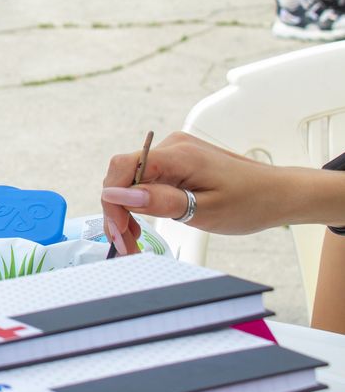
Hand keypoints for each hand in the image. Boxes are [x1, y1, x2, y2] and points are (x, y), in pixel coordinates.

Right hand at [99, 132, 301, 251]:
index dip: (112, 201)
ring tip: (133, 239)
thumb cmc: (250, 202)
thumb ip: (159, 200)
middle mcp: (172, 146)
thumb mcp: (205, 210)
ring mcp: (174, 152)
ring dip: (127, 209)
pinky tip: (143, 222)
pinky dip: (141, 202)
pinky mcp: (177, 161)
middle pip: (124, 175)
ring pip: (132, 179)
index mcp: (178, 155)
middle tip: (126, 244)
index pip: (123, 168)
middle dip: (118, 211)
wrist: (279, 193)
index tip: (118, 231)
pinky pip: (147, 179)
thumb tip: (116, 195)